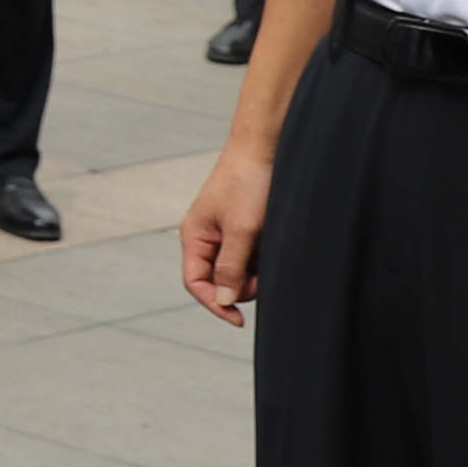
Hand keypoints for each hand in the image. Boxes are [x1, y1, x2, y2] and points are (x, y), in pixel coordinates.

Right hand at [179, 136, 274, 325]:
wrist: (265, 147)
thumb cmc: (249, 183)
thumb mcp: (242, 229)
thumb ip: (231, 267)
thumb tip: (223, 300)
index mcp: (194, 236)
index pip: (196, 282)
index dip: (215, 303)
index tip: (239, 319)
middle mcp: (206, 237)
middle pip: (217, 279)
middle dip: (240, 286)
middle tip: (265, 275)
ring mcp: (225, 233)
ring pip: (236, 269)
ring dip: (254, 271)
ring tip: (271, 251)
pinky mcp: (243, 227)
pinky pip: (249, 255)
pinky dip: (261, 258)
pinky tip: (272, 244)